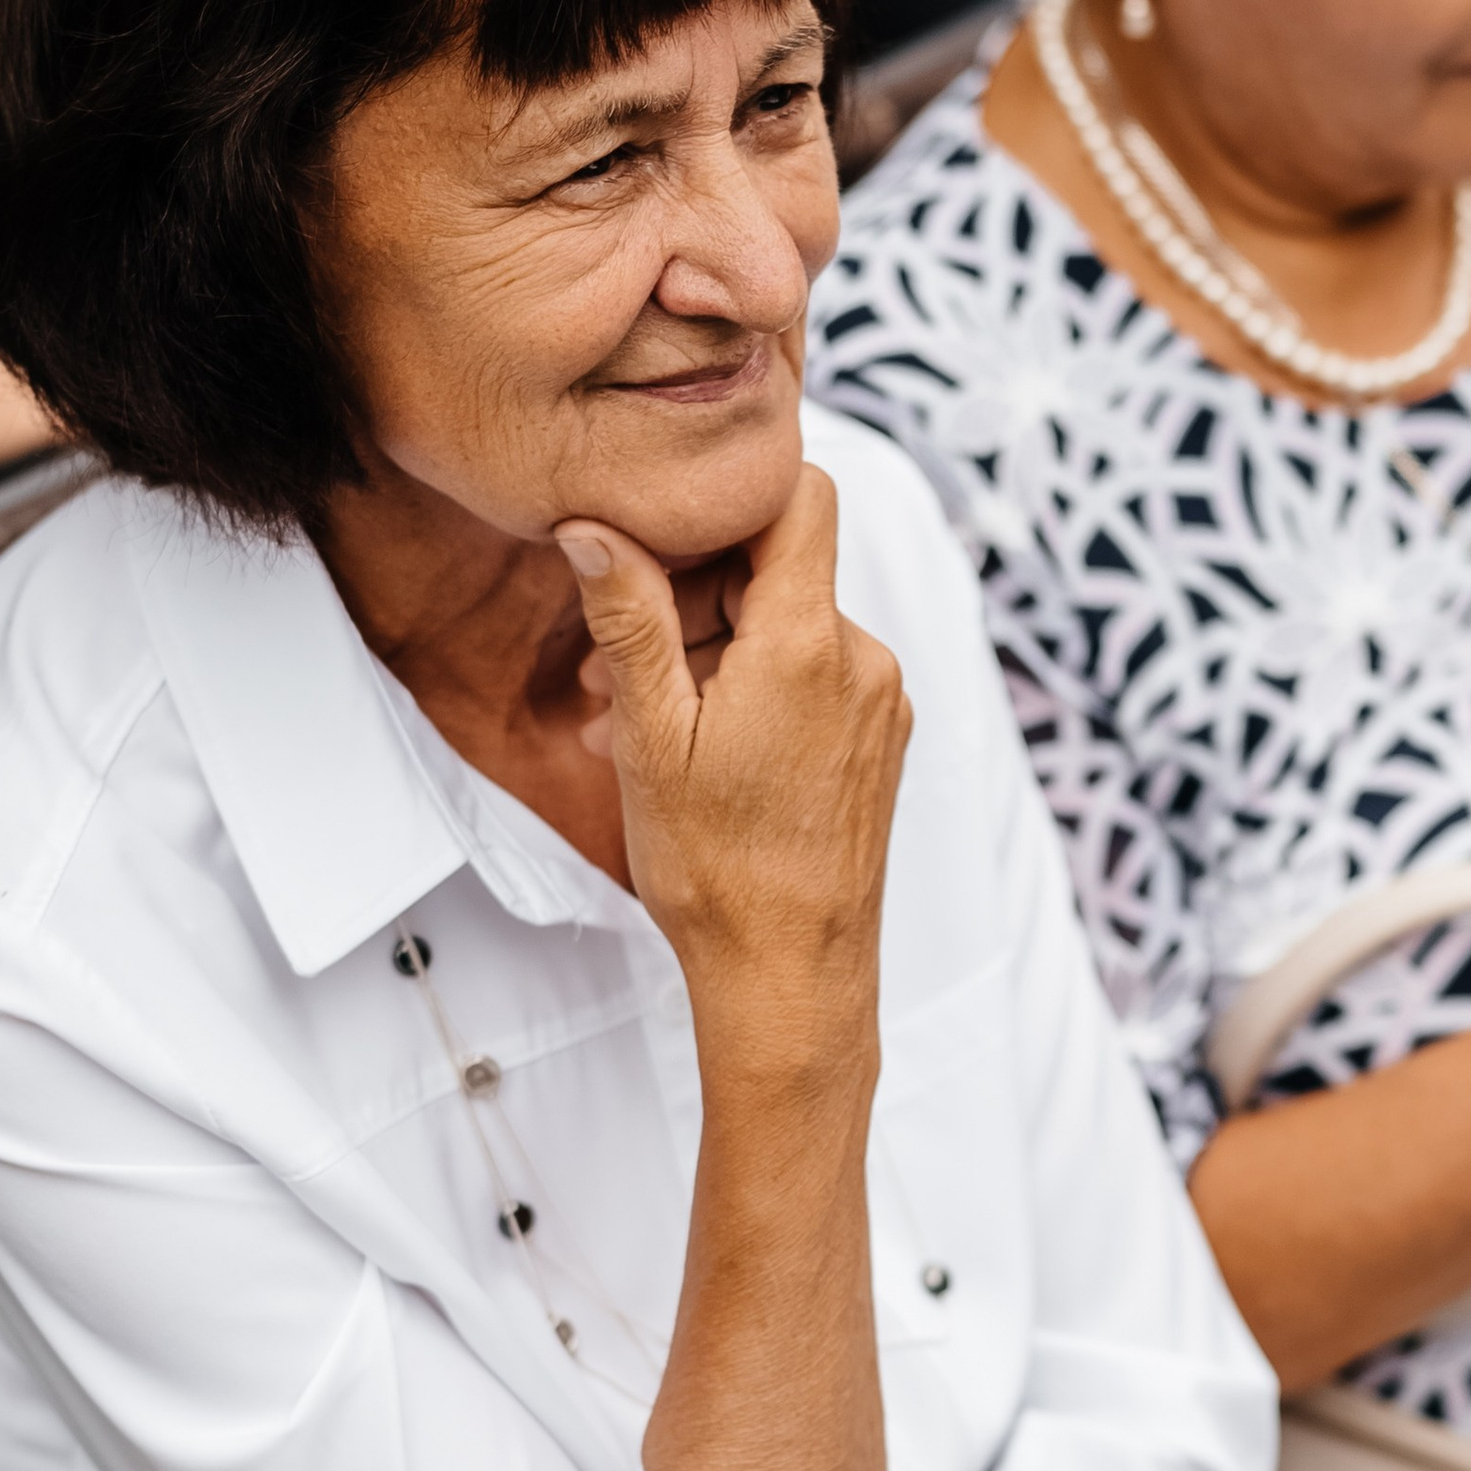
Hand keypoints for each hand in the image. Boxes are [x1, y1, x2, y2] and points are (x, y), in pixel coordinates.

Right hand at [555, 463, 909, 1057]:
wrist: (792, 977)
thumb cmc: (718, 872)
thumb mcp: (649, 738)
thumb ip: (629, 619)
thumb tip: (593, 526)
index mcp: (809, 644)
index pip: (798, 495)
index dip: (730, 492)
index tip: (662, 530)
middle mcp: (863, 660)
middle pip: (778, 567)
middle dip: (689, 599)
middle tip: (608, 666)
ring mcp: (878, 702)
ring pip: (785, 628)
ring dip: (707, 654)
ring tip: (632, 723)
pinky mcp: (877, 740)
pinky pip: (810, 679)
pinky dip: (749, 691)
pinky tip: (690, 749)